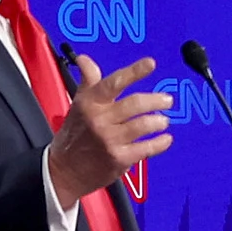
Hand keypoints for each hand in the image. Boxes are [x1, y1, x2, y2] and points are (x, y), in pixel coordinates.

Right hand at [45, 53, 172, 204]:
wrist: (64, 171)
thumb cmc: (75, 134)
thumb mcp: (78, 105)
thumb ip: (88, 81)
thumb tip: (84, 59)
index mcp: (90, 103)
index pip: (113, 83)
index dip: (134, 72)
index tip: (150, 63)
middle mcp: (99, 119)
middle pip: (134, 104)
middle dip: (156, 100)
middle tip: (167, 100)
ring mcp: (109, 140)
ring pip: (143, 125)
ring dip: (159, 122)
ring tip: (163, 121)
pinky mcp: (118, 159)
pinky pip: (146, 148)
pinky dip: (160, 143)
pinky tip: (165, 139)